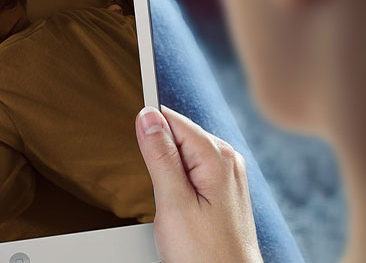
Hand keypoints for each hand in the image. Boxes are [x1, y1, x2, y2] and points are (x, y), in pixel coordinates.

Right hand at [135, 106, 261, 262]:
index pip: (171, 119)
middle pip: (177, 135)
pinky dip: (178, 182)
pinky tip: (178, 205)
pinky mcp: (223, 190)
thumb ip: (159, 155)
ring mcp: (227, 175)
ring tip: (169, 202)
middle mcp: (226, 159)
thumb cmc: (204, 253)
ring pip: (183, 154)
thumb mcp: (173, 201)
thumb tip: (147, 116)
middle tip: (157, 188)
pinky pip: (193, 170)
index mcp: (215, 155)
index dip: (148, 133)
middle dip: (158, 153)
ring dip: (167, 171)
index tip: (139, 154)